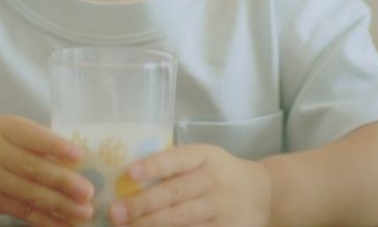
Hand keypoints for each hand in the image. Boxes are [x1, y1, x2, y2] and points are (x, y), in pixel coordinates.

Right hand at [0, 114, 94, 226]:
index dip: (56, 147)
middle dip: (63, 182)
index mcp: (6, 128)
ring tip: (83, 212)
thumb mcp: (11, 131)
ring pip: (29, 193)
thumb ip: (38, 140)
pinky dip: (45, 219)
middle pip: (33, 168)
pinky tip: (64, 224)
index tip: (80, 157)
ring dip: (59, 205)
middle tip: (88, 192)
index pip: (33, 137)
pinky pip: (22, 211)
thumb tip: (79, 159)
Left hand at [109, 144, 272, 226]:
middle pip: (175, 194)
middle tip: (116, 213)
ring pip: (181, 220)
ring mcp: (219, 209)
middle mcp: (213, 182)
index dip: (154, 166)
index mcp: (206, 157)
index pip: (177, 159)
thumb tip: (128, 176)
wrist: (262, 194)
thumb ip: (175, 164)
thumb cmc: (220, 172)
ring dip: (150, 225)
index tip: (130, 173)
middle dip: (143, 205)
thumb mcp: (204, 157)